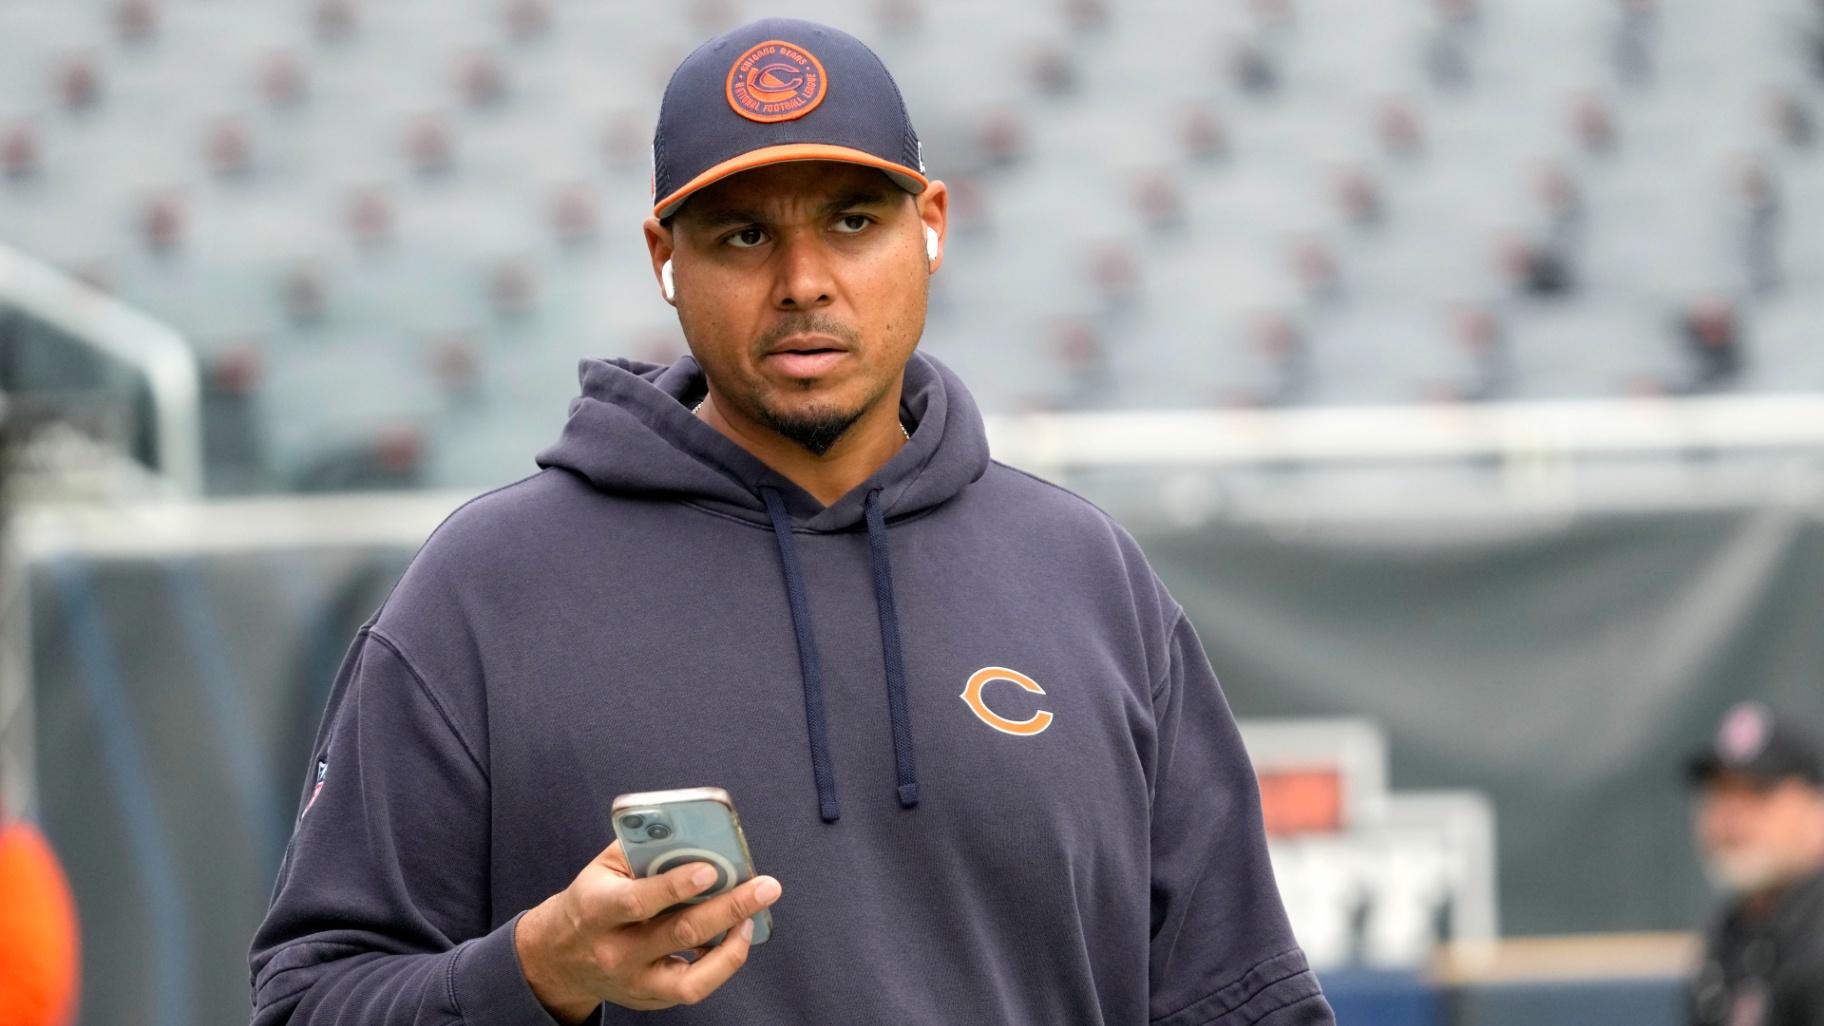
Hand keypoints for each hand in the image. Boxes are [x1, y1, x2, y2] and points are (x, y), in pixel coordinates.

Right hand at [514, 839, 781, 1021]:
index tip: (710, 869)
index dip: (675, 886)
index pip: (637, 901)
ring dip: (732, 948)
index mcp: (596, 910)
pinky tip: (735, 937)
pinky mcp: (649, 999)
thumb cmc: (591, 900)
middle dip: (729, 908)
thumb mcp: (604, 867)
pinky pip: (694, 988)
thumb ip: (644, 850)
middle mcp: (614, 951)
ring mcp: (633, 981)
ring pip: (692, 979)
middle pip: (678, 934)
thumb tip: (696, 837)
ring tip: (753, 919)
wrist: (560, 957)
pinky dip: (721, 963)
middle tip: (766, 888)